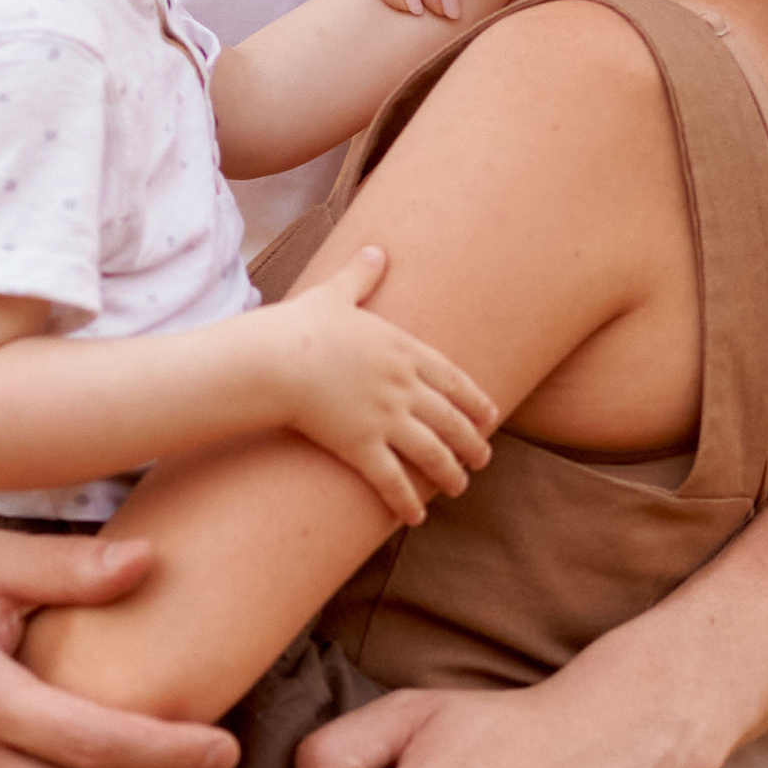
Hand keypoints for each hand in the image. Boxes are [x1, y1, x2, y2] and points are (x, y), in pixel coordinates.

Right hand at [264, 243, 498, 523]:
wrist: (275, 359)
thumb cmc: (300, 326)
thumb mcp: (335, 295)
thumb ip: (361, 276)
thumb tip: (377, 250)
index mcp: (403, 350)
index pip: (454, 379)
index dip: (475, 401)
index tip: (492, 416)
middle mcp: (403, 385)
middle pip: (451, 419)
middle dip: (472, 443)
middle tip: (483, 460)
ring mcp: (386, 417)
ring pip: (432, 452)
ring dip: (449, 473)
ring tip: (458, 487)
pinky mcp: (361, 445)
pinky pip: (393, 480)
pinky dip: (407, 501)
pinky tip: (416, 517)